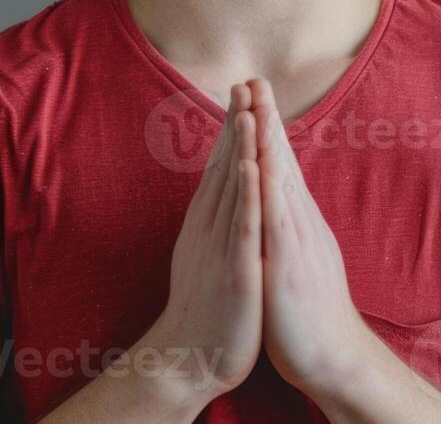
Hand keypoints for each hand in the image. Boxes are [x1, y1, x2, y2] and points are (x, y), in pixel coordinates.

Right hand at [141, 82, 263, 404]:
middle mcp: (210, 228)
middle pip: (225, 166)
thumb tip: (222, 195)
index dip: (233, 128)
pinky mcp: (235, 272)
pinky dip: (247, 195)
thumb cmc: (204, 308)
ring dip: (240, 148)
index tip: (243, 92)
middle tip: (245, 81)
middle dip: (238, 123)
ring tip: (248, 109)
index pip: (222, 166)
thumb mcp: (207, 254)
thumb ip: (215, 223)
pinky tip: (251, 167)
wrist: (189, 360)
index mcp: (208, 224)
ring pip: (233, 189)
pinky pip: (242, 228)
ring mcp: (221, 248)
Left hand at [244, 78, 379, 401]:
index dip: (266, 128)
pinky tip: (257, 164)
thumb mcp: (295, 259)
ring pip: (279, 180)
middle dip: (267, 118)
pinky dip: (266, 189)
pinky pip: (275, 220)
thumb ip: (287, 229)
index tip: (253, 94)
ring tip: (256, 104)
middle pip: (281, 161)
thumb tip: (278, 203)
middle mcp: (299, 223)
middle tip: (254, 78)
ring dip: (266, 141)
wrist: (334, 358)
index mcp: (295, 222)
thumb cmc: (309, 314)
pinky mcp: (288, 265)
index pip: (279, 165)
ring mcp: (295, 241)